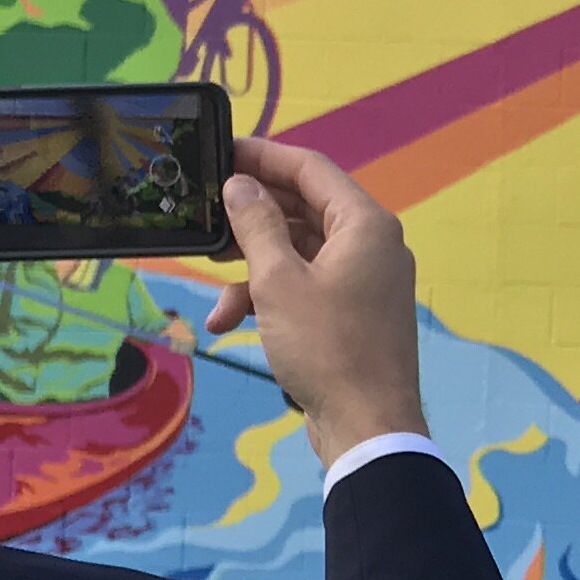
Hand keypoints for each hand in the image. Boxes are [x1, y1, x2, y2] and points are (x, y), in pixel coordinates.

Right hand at [207, 137, 425, 466]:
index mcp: (365, 224)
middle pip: (303, 209)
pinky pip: (306, 288)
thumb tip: (240, 186)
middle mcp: (371, 245)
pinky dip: (269, 299)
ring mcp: (364, 281)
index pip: (310, 168)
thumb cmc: (327, 348)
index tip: (222, 152)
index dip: (263, 156)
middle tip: (207, 213)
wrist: (367, 427)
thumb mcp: (278, 282)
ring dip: (252, 268)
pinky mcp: (352, 315)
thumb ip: (256, 226)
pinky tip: (228, 323)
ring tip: (212, 277)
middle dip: (251, 216)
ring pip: (299, 253)